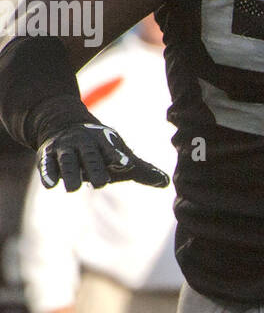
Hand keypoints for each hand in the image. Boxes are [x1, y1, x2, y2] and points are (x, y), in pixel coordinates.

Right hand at [37, 121, 169, 192]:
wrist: (64, 124)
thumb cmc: (100, 149)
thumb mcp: (120, 156)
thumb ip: (141, 170)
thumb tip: (166, 182)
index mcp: (103, 141)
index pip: (112, 149)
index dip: (118, 156)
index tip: (125, 164)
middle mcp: (83, 142)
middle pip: (90, 155)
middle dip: (95, 167)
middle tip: (102, 182)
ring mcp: (65, 148)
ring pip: (68, 160)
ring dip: (71, 173)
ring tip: (74, 189)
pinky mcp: (48, 155)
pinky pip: (47, 164)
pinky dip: (49, 173)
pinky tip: (51, 185)